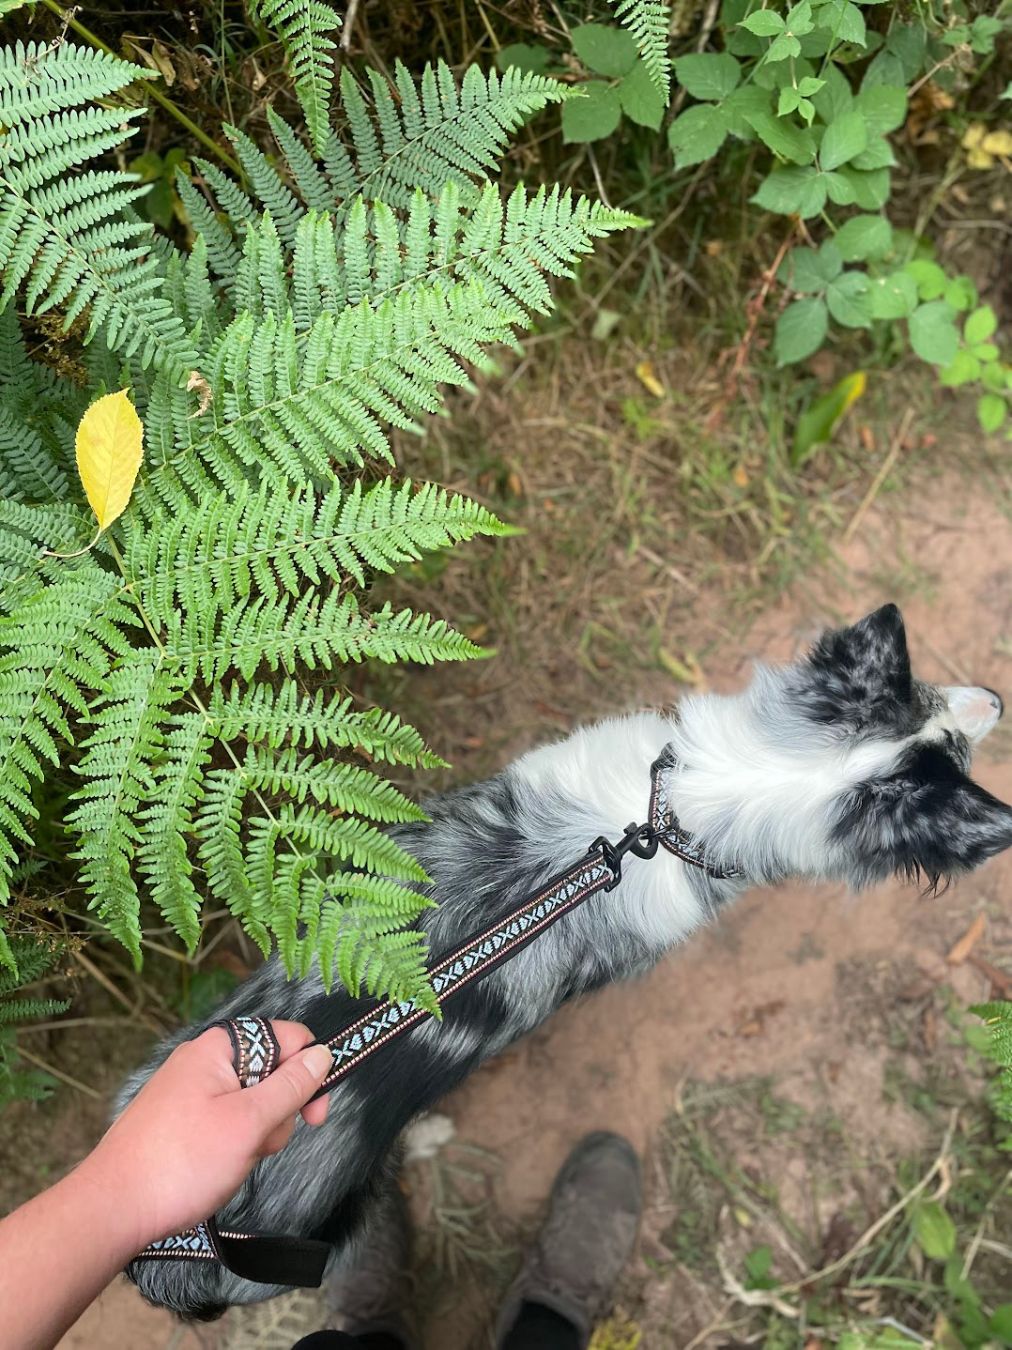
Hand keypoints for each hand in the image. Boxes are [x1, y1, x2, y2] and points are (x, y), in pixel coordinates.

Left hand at [78, 1020, 332, 1250]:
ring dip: (255, 1134)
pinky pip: (226, 1119)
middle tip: (259, 1145)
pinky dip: (232, 1143)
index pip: (288, 1038)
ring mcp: (190, 1090)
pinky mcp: (180, 1118)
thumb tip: (323, 1054)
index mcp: (220, 1048)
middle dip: (277, 1113)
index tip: (315, 1117)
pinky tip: (216, 1168)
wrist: (112, 1209)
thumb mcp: (249, 1123)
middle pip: (271, 1071)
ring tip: (231, 1162)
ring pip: (250, 1101)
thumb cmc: (182, 1163)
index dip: (310, 1073)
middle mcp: (204, 1060)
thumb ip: (291, 1086)